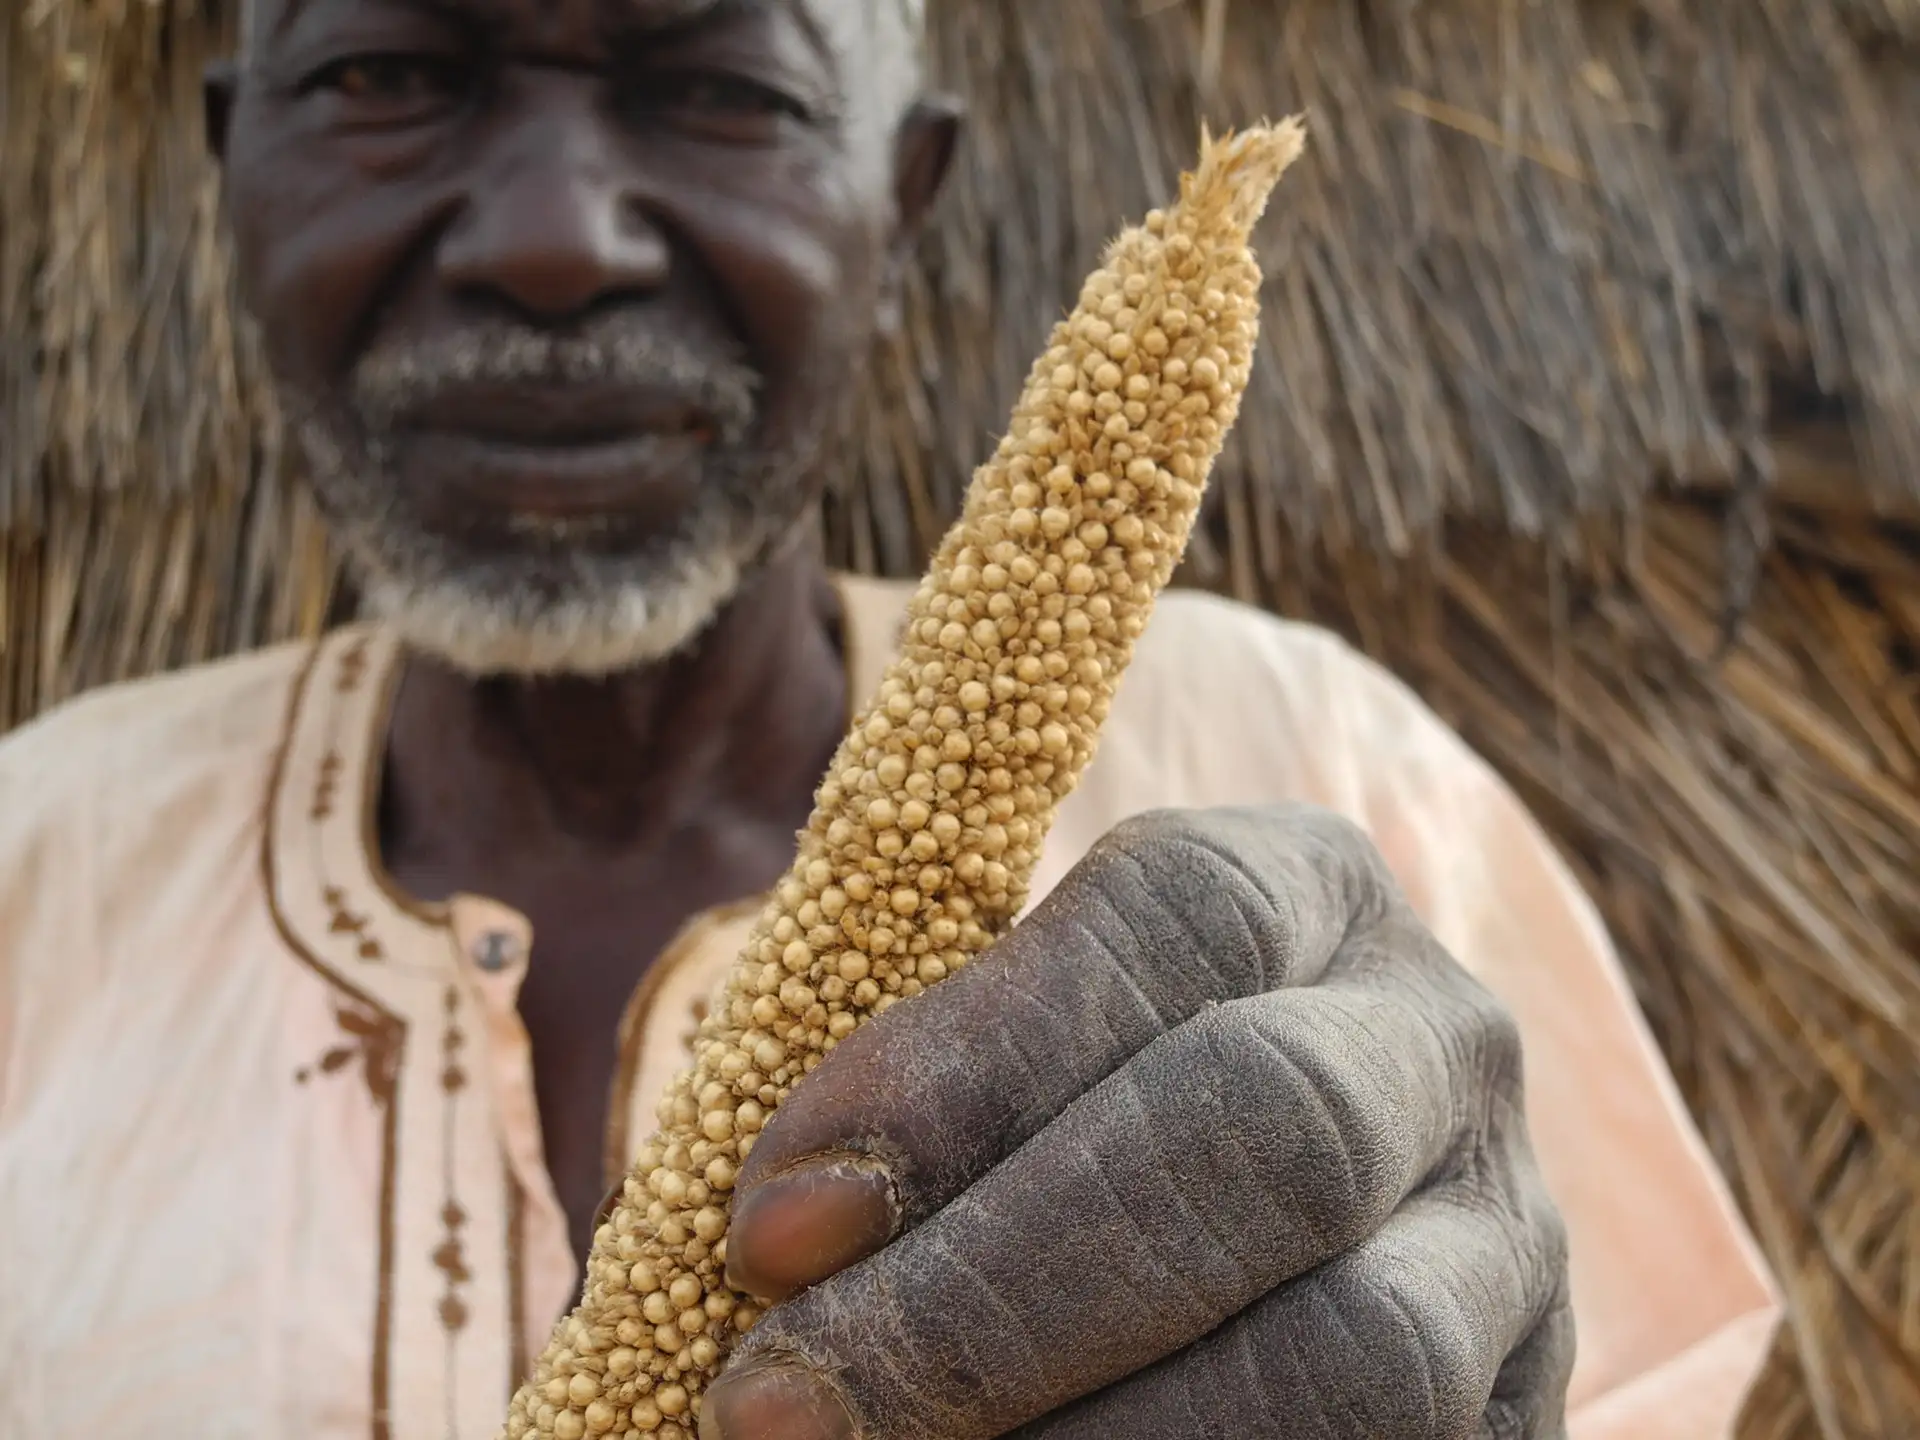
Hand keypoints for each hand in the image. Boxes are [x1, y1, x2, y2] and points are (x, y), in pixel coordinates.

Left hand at [699, 806, 1573, 1438]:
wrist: (1261, 1235)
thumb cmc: (1064, 1119)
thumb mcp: (1014, 1053)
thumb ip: (935, 1101)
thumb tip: (786, 1245)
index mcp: (1304, 891)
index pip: (1167, 916)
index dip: (966, 1069)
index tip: (774, 1232)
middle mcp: (1433, 1041)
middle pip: (1269, 1129)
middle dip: (999, 1297)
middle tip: (778, 1412)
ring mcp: (1509, 1237)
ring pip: (1362, 1358)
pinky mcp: (1526, 1410)